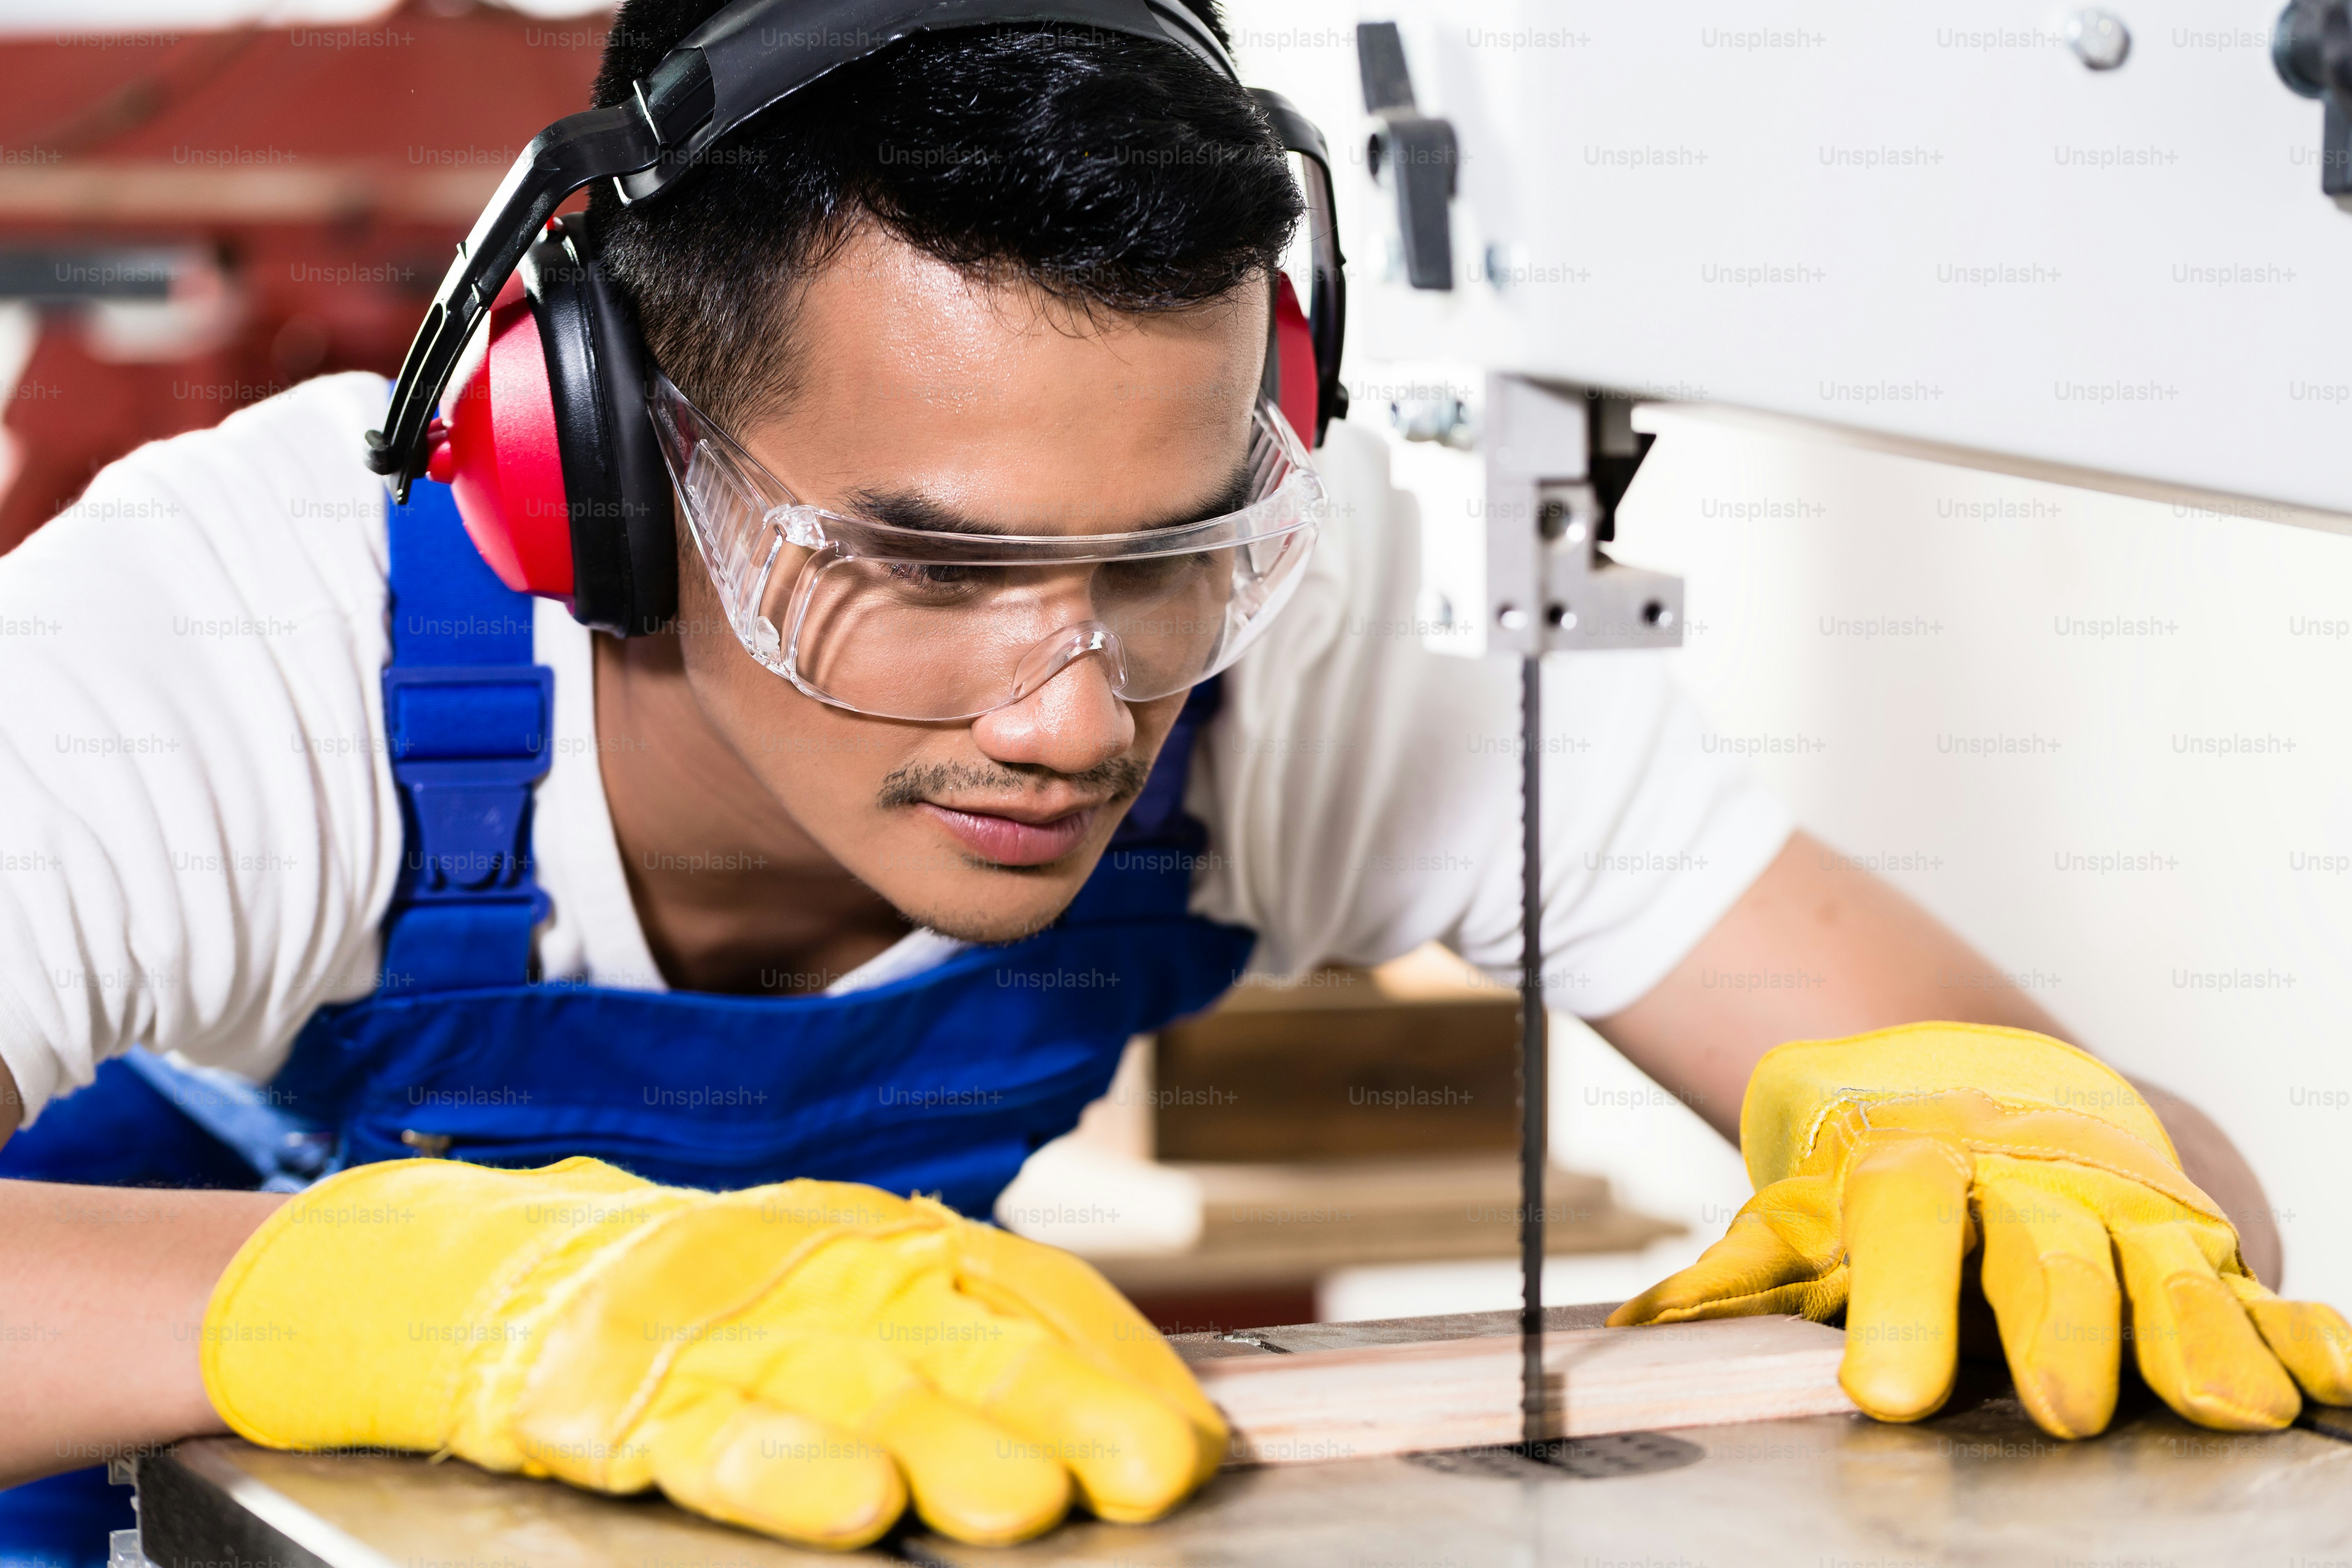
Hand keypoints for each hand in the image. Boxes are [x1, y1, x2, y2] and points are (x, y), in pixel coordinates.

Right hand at [201, 1158, 1225, 1546]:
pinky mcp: (609, 1389)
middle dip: (1067, 1403)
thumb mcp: (829, 1301)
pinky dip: (785, 1469)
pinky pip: (710, 1437)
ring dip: (945, 1442)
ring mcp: (711, 1328)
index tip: (1196, 1436)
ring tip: (1025, 1504)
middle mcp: (813, 1273)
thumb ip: (949, 1346)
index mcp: (874, 1245)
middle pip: (962, 1336)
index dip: (1116, 1358)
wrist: (468, 1270)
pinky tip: (849, 1507)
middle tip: (1156, 1471)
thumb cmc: (686, 1305)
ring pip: (850, 1387)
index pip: (1024, 1286)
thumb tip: (1109, 1420)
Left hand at [1609, 1023, 2351, 1437]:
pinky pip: (2254, 1286)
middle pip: (2050, 1253)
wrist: (1983, 1071)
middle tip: (2073, 1414)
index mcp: (1923, 1164)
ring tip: (2234, 1411)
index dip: (1895, 1310)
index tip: (1882, 1397)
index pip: (1906, 1227)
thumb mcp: (1807, 1202)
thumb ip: (1748, 1266)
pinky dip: (2299, 1333)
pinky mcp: (2202, 1242)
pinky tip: (2330, 1382)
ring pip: (2164, 1270)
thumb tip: (1647, 1326)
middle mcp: (2034, 1180)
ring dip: (2200, 1340)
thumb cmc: (1882, 1158)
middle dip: (2065, 1332)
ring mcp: (2127, 1207)